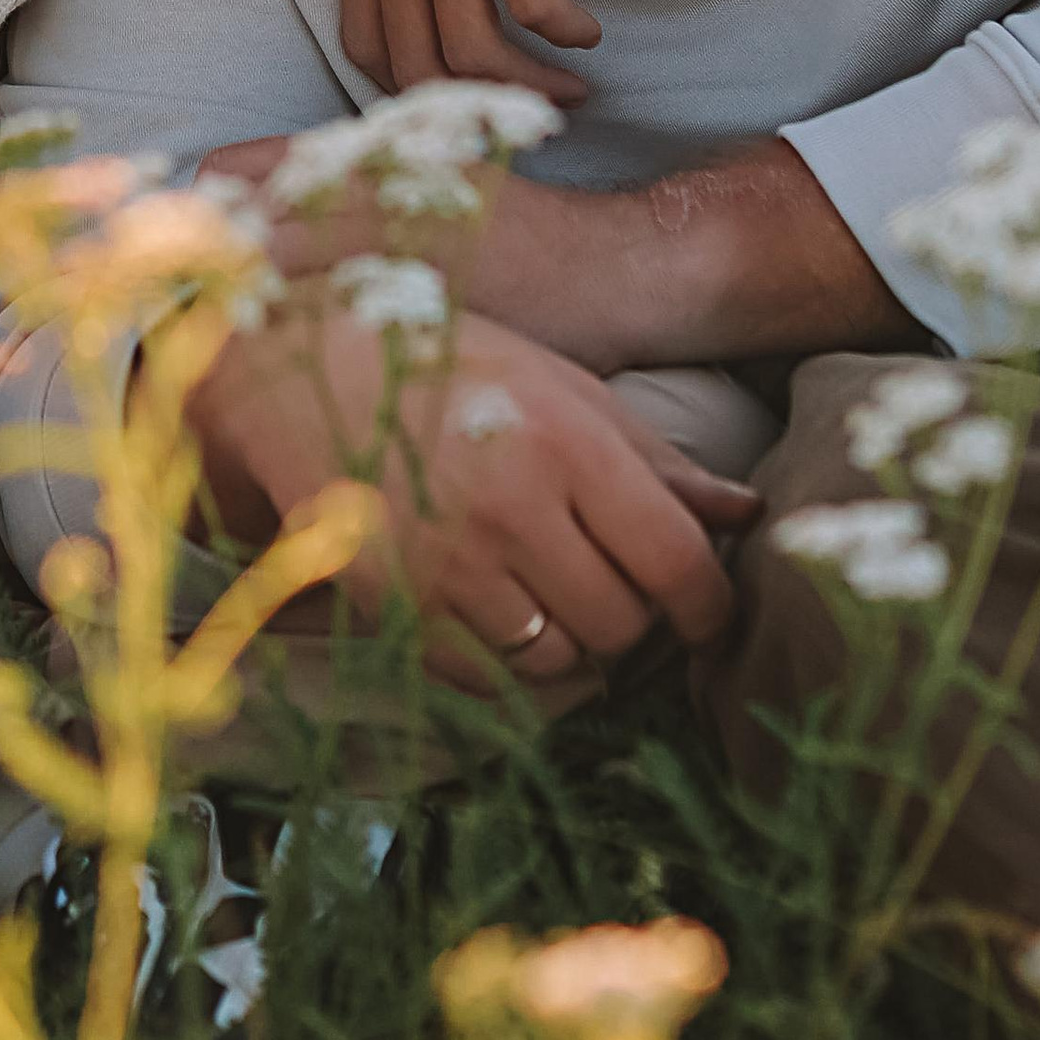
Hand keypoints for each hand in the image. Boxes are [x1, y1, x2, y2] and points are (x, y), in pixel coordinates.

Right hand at [191, 301, 755, 692]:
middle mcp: (513, 506)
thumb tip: (745, 514)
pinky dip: (501, 660)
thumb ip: (653, 456)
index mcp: (566, 438)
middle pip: (623, 624)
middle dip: (631, 620)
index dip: (707, 608)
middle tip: (606, 585)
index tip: (702, 614)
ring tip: (543, 590)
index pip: (678, 563)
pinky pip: (484, 677)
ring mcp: (448, 562)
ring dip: (567, 642)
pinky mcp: (395, 604)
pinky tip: (487, 605)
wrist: (294, 367)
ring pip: (559, 661)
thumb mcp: (556, 383)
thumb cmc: (443, 363)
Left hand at [336, 0, 598, 102]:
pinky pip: (534, 2)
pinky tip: (589, 30)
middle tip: (528, 116)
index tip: (465, 100)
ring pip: (474, 51)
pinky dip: (565, 32)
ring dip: (531, 87)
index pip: (365, 47)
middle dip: (476, 109)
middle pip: (418, 67)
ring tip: (574, 89)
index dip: (415, 92)